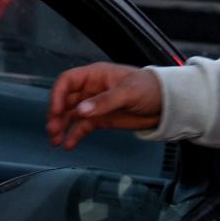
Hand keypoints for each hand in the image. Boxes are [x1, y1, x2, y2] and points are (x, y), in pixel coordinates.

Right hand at [46, 62, 162, 149]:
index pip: (68, 81)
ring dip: (62, 127)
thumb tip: (82, 110)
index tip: (56, 110)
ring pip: (71, 115)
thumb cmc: (150, 88)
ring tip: (55, 140)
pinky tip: (68, 145)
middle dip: (57, 115)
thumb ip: (105, 101)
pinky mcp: (100, 119)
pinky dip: (74, 135)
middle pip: (66, 100)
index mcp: (96, 75)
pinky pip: (82, 127)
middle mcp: (91, 89)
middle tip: (53, 129)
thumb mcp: (128, 92)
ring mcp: (95, 105)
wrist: (166, 104)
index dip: (59, 94)